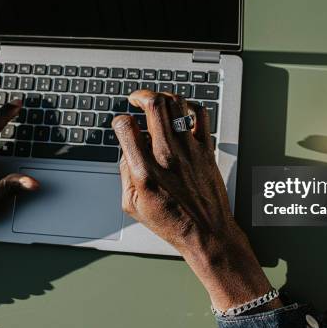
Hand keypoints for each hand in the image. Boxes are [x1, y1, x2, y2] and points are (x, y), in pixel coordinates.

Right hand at [112, 91, 280, 311]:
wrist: (207, 232)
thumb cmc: (171, 222)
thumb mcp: (132, 205)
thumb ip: (125, 173)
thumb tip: (127, 150)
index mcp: (144, 170)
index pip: (126, 127)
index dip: (119, 120)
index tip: (122, 124)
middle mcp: (167, 155)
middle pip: (154, 105)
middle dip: (141, 95)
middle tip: (136, 99)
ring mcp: (189, 150)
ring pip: (177, 104)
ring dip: (163, 97)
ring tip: (158, 103)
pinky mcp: (206, 149)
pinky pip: (201, 114)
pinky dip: (190, 106)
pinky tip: (182, 113)